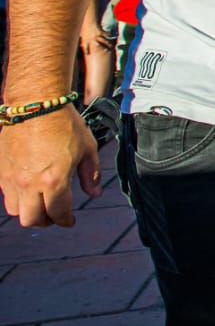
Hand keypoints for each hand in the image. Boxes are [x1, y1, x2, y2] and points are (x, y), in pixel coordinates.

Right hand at [0, 107, 102, 227]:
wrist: (36, 104)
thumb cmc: (65, 123)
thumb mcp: (87, 147)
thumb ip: (91, 174)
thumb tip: (95, 194)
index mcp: (54, 179)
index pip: (58, 213)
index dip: (66, 220)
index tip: (70, 220)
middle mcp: (29, 183)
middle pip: (32, 220)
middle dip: (46, 221)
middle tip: (55, 215)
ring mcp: (11, 178)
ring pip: (16, 211)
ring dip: (29, 210)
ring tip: (41, 202)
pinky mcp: (0, 170)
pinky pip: (5, 194)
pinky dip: (17, 197)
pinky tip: (29, 187)